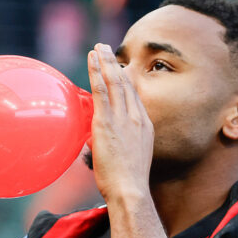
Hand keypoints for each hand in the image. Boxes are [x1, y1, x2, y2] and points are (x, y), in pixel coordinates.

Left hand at [87, 43, 153, 201]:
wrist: (131, 190)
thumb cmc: (129, 185)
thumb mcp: (132, 161)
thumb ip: (121, 148)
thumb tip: (106, 148)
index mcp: (145, 127)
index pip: (134, 98)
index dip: (126, 81)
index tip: (119, 70)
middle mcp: (136, 118)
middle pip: (125, 84)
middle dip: (115, 65)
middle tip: (107, 49)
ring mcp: (122, 118)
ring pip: (114, 82)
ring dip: (105, 61)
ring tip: (98, 47)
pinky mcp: (106, 121)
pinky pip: (101, 89)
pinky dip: (96, 71)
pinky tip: (92, 58)